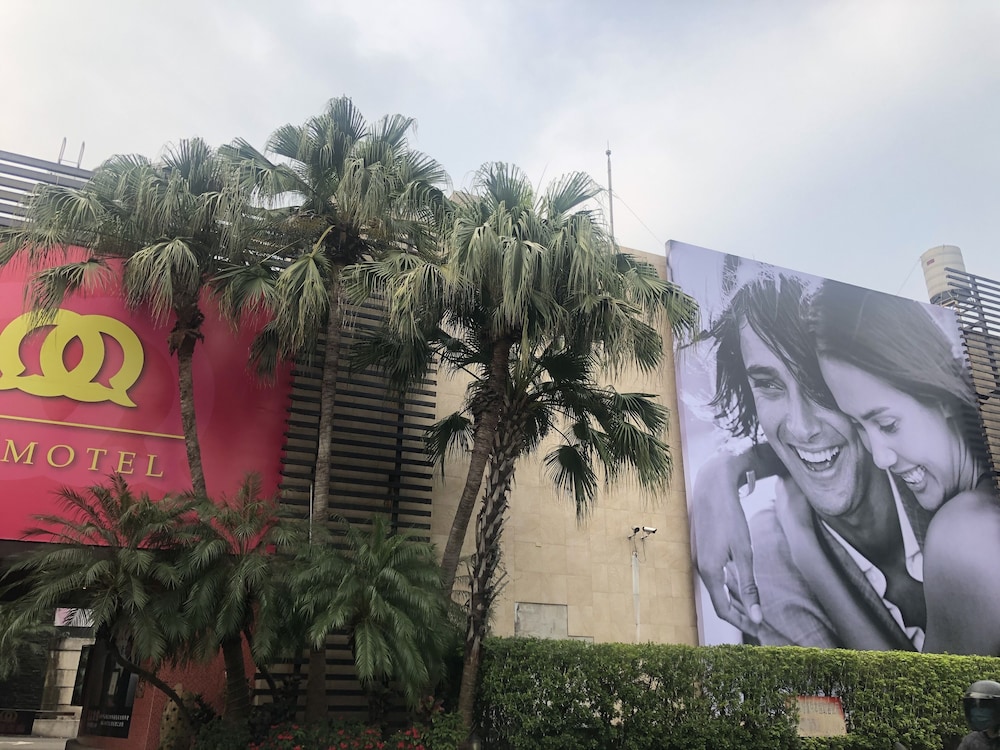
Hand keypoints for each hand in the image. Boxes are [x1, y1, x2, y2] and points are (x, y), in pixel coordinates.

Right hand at [691, 453, 762, 633]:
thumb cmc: (730, 518)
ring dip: (733, 600)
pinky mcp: (700, 550)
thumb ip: (749, 586)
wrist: (712, 488)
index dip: (741, 623)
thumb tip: (756, 616)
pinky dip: (727, 585)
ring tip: (752, 607)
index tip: (759, 630)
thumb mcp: (744, 553)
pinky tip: (739, 584)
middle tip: (759, 622)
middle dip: (739, 614)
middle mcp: (699, 568)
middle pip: (718, 601)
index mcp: (709, 572)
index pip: (723, 610)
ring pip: (716, 588)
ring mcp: (697, 559)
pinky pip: (713, 576)